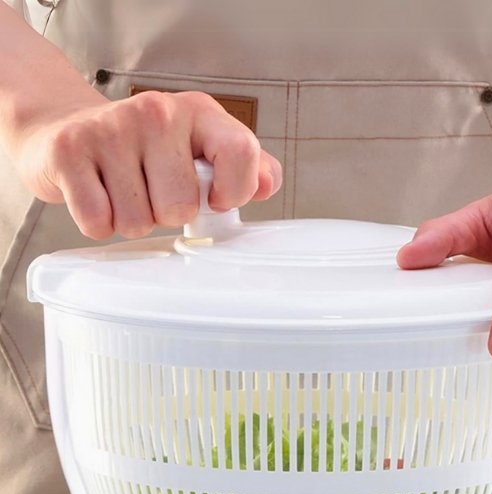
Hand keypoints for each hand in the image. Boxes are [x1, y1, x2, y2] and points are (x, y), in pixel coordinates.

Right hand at [13, 90, 281, 238]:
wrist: (66, 128)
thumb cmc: (143, 148)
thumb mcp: (199, 148)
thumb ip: (243, 168)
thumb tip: (265, 184)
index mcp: (197, 112)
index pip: (240, 153)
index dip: (233, 192)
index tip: (215, 201)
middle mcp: (155, 112)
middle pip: (180, 206)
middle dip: (166, 214)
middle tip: (152, 192)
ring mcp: (110, 129)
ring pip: (138, 221)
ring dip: (131, 220)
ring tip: (122, 192)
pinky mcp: (69, 151)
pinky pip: (98, 222)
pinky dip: (99, 223)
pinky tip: (98, 196)